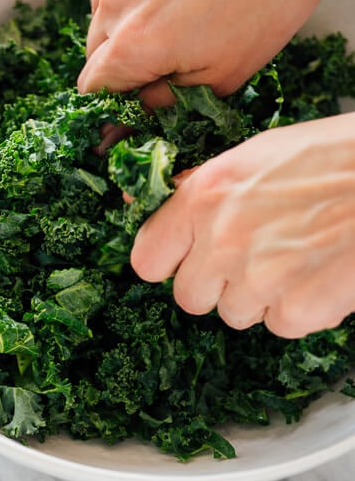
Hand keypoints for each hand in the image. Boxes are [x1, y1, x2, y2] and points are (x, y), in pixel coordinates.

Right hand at [78, 0, 354, 107]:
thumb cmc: (265, 3)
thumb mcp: (220, 77)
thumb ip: (162, 103)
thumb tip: (129, 121)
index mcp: (131, 46)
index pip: (93, 89)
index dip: (116, 96)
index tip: (140, 92)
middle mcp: (113, 3)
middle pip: (95, 49)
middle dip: (123, 58)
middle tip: (171, 49)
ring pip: (104, 8)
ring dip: (127, 18)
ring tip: (179, 7)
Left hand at [130, 113, 354, 337]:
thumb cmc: (334, 156)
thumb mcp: (254, 155)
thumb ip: (203, 188)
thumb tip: (161, 203)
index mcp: (203, 197)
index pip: (147, 258)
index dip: (167, 262)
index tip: (185, 259)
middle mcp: (221, 239)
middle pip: (188, 297)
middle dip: (215, 286)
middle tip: (250, 261)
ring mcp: (259, 277)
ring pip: (234, 314)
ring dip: (259, 298)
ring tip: (295, 260)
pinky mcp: (299, 307)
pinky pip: (280, 325)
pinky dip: (301, 309)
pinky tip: (321, 274)